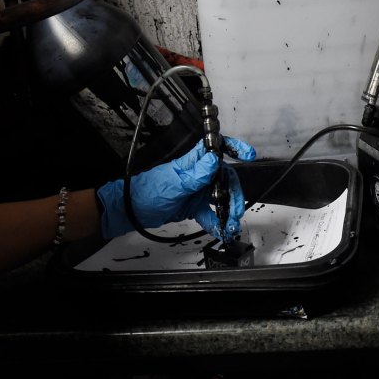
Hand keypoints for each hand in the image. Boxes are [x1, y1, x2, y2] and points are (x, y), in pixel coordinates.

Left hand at [96, 137, 255, 238]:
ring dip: (228, 211)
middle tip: (236, 210)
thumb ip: (196, 174)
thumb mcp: (174, 184)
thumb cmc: (146, 192)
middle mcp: (198, 175)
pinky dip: (216, 222)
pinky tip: (219, 230)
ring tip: (230, 224)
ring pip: (221, 197)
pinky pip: (210, 213)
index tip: (248, 154)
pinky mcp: (193, 206)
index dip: (234, 148)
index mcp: (193, 162)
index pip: (217, 148)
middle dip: (234, 194)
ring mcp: (197, 191)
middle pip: (225, 179)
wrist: (130, 212)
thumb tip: (214, 160)